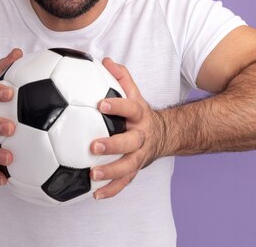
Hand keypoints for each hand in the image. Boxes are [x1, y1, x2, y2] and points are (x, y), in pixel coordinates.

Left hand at [90, 58, 166, 199]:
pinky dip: (111, 190)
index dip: (116, 106)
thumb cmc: (138, 112)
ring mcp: (139, 155)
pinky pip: (124, 182)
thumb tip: (105, 60)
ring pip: (128, 166)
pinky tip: (95, 194)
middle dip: (112, 145)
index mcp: (139, 115)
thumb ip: (120, 77)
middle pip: (129, 142)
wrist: (162, 135)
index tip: (99, 104)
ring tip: (93, 174)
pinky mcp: (135, 169)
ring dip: (111, 171)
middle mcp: (141, 136)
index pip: (129, 108)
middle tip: (93, 146)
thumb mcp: (133, 93)